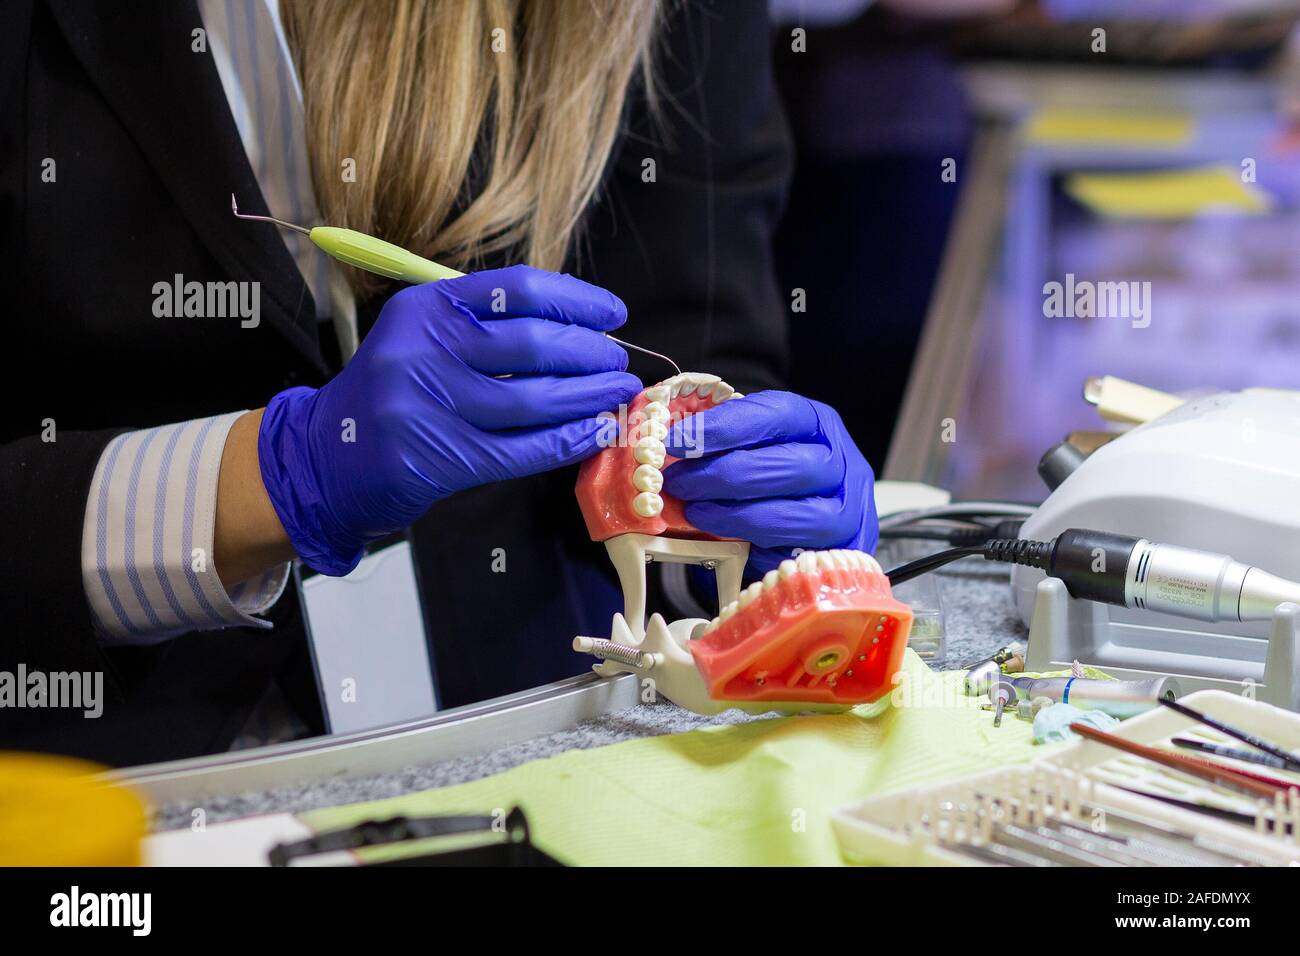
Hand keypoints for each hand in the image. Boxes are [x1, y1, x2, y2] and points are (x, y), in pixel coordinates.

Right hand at [258, 265, 640, 574]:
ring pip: (534, 400)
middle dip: (590, 353)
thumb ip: (486, 324)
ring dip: (589, 397)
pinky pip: (521, 449)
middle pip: (533, 343)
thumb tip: (579, 327)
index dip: (577, 299)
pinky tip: (596, 433)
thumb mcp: (422, 335)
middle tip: (620, 362)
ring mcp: (432, 407)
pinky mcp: (441, 458)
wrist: (328, 455)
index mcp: (427, 307)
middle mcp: (426, 350)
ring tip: (618, 395)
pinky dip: (567, 441)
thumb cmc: (394, 389)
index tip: (613, 314)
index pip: (519, 290)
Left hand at [662, 390, 877, 575]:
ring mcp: (847, 512)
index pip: (777, 415)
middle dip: (723, 474)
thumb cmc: (773, 478)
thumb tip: (668, 447)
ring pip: (798, 514)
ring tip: (696, 512)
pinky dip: (756, 548)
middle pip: (789, 465)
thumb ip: (724, 443)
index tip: (678, 440)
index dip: (724, 426)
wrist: (812, 527)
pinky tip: (725, 542)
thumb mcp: (755, 448)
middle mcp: (842, 464)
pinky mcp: (840, 555)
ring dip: (737, 515)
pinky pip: (797, 554)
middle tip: (678, 482)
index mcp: (818, 424)